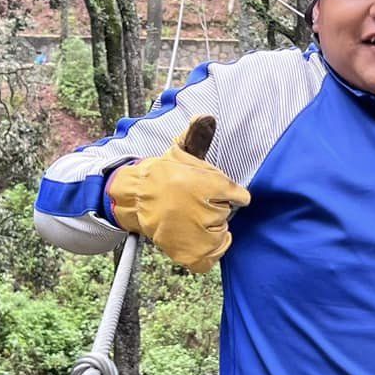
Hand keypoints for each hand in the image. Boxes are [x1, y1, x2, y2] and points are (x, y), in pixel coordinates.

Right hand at [106, 117, 249, 272]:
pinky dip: (206, 251)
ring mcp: (199, 235)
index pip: (239, 197)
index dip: (232, 195)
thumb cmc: (163, 174)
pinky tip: (194, 237)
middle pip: (227, 215)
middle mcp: (207, 211)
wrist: (135, 197)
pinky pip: (211, 258)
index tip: (219, 192)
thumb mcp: (182, 151)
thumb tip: (204, 115)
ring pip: (221, 236)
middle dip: (216, 209)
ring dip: (212, 230)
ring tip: (191, 219)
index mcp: (209, 185)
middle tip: (194, 203)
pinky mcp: (191, 254)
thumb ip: (198, 134)